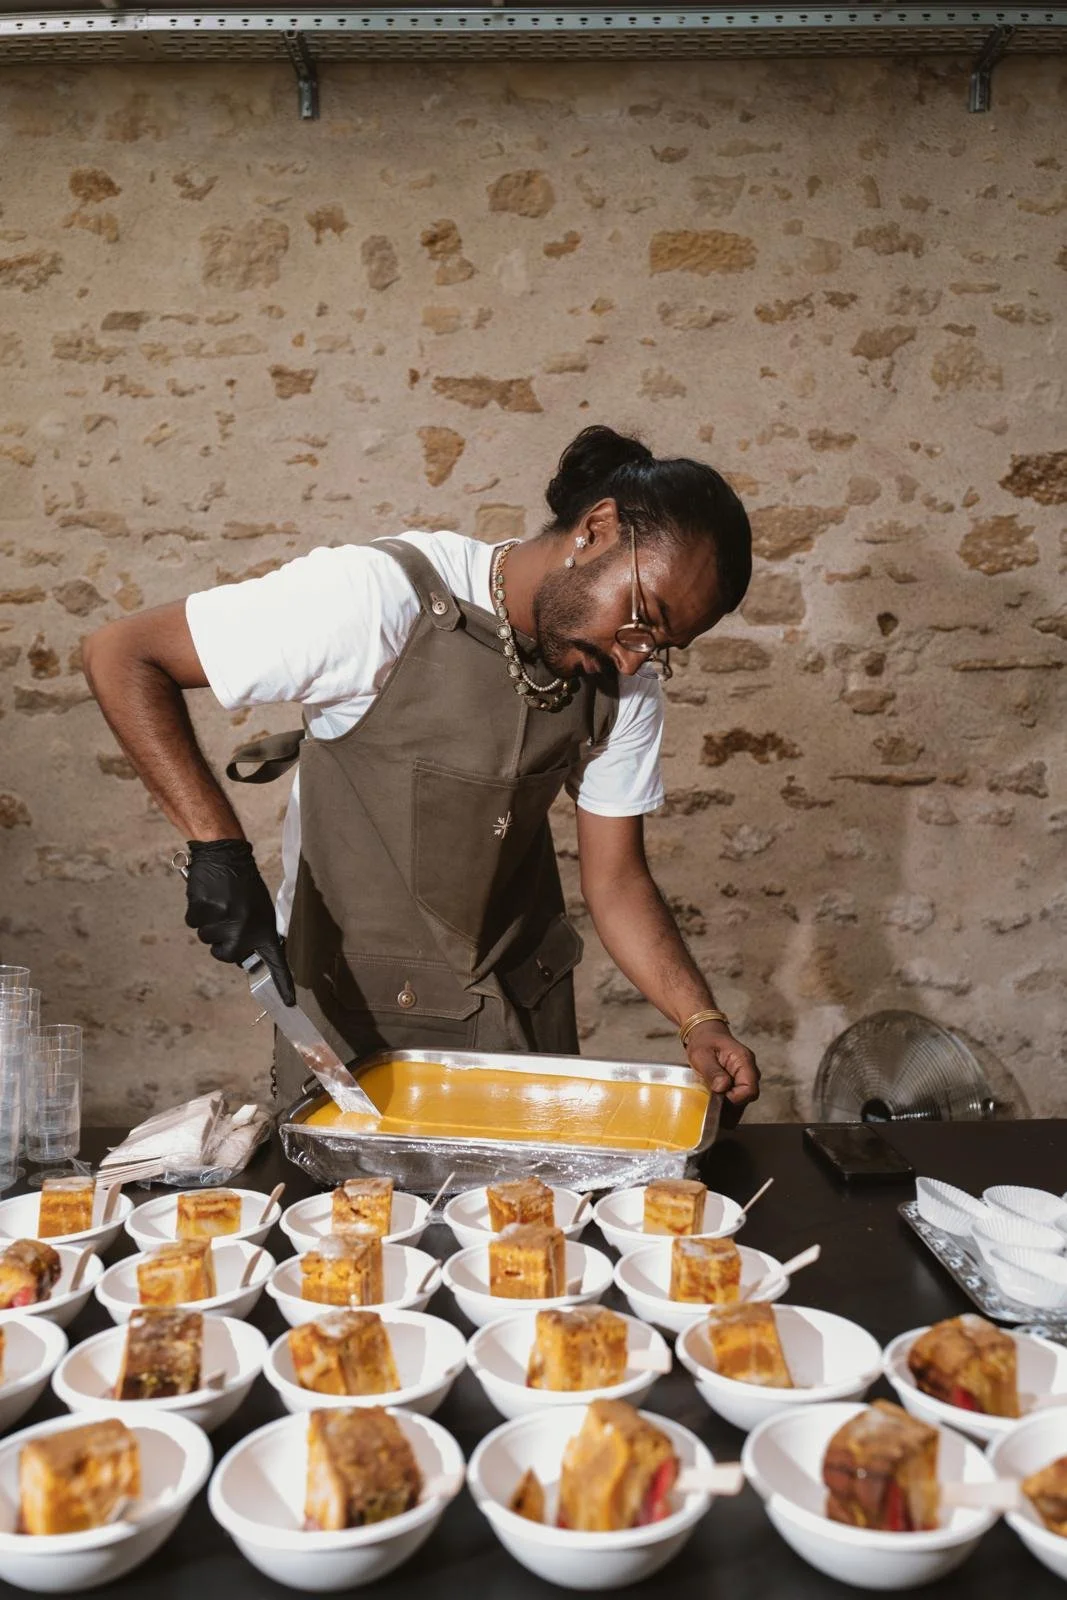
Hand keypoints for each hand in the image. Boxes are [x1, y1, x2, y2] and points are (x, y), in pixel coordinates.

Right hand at [184, 838, 295, 1004]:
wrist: (226, 855)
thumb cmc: (244, 884)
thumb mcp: (259, 908)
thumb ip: (254, 932)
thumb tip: (242, 954)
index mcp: (263, 928)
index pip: (276, 962)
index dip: (282, 984)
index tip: (290, 1004)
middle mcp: (244, 929)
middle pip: (225, 955)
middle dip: (222, 942)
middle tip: (228, 919)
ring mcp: (222, 921)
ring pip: (207, 938)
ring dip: (209, 924)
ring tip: (219, 903)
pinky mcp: (202, 911)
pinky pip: (194, 923)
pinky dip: (196, 913)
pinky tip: (207, 897)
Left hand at [685, 1021, 758, 1128]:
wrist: (706, 1034)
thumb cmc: (704, 1041)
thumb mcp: (701, 1055)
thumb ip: (712, 1071)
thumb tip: (722, 1088)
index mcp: (743, 1060)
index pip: (750, 1089)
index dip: (735, 1098)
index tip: (718, 1096)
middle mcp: (749, 1069)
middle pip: (749, 1096)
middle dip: (731, 1102)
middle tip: (713, 1098)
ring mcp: (746, 1075)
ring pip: (744, 1098)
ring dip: (728, 1102)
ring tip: (712, 1096)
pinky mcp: (740, 1081)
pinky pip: (738, 1096)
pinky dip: (728, 1100)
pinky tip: (716, 1098)